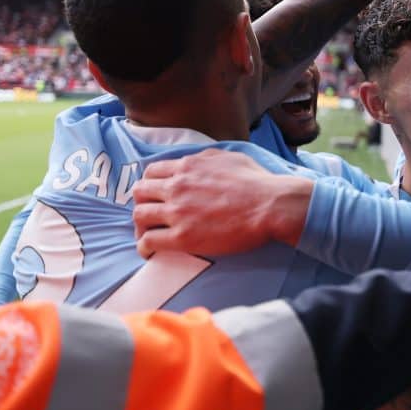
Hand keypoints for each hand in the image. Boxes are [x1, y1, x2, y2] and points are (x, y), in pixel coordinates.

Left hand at [132, 149, 311, 257]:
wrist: (270, 205)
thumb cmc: (259, 182)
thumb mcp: (231, 157)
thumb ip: (208, 159)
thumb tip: (201, 163)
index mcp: (188, 166)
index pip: (152, 172)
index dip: (150, 184)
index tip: (155, 194)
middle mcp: (177, 186)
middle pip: (139, 192)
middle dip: (142, 203)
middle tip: (150, 214)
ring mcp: (177, 211)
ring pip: (140, 216)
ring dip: (141, 226)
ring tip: (149, 235)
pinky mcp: (182, 236)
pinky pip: (149, 241)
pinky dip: (145, 247)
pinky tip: (150, 251)